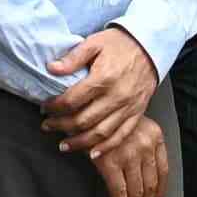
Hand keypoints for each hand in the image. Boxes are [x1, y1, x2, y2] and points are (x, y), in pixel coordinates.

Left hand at [41, 25, 158, 157]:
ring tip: (63, 145)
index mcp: (103, 78)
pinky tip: (92, 153)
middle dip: (61, 126)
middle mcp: (116, 96)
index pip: (72, 101)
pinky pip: (120, 135)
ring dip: (79, 142)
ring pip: (100, 133)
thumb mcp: (94, 43)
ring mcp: (128, 106)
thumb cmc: (120, 44)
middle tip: (48, 126)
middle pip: (83, 120)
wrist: (151, 46)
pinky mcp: (137, 112)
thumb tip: (52, 69)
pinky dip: (105, 148)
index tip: (45, 108)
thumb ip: (73, 57)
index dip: (54, 107)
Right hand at [86, 117, 170, 196]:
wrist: (90, 105)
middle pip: (151, 183)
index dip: (160, 191)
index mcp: (156, 137)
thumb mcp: (135, 124)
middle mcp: (146, 146)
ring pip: (137, 190)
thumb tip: (144, 172)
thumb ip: (143, 144)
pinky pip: (119, 192)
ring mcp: (130, 155)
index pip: (163, 170)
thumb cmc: (110, 116)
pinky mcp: (111, 163)